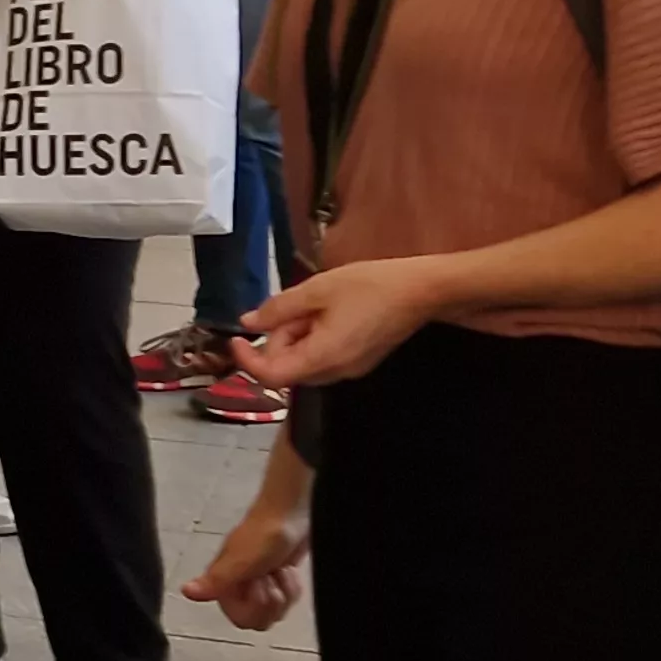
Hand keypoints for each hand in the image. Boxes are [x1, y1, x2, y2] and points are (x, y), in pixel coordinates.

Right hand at [183, 486, 310, 632]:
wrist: (291, 513)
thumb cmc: (264, 534)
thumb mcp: (240, 560)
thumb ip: (215, 581)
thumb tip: (186, 591)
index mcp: (225, 584)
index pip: (240, 619)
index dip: (254, 608)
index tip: (257, 585)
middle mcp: (240, 587)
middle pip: (260, 620)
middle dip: (272, 601)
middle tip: (270, 577)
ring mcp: (260, 584)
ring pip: (277, 611)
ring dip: (285, 591)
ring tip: (279, 570)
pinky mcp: (277, 580)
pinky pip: (288, 600)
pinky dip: (293, 587)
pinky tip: (288, 570)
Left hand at [238, 257, 452, 388]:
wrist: (423, 290)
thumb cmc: (370, 285)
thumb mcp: (317, 290)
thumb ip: (278, 309)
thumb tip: (248, 323)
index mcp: (323, 357)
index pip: (272, 375)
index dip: (247, 359)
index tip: (237, 337)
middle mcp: (336, 372)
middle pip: (287, 368)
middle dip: (279, 338)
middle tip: (294, 305)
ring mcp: (351, 369)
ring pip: (305, 361)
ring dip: (297, 335)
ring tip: (316, 303)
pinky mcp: (360, 361)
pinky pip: (324, 356)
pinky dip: (314, 337)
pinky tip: (330, 311)